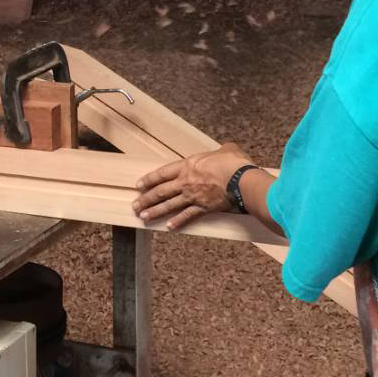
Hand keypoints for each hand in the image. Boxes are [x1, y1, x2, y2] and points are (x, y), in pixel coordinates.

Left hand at [132, 142, 253, 230]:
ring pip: (169, 205)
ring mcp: (193, 196)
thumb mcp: (226, 150)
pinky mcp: (203, 208)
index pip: (163, 173)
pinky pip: (187, 216)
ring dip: (155, 211)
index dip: (149, 179)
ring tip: (143, 217)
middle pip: (161, 191)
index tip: (139, 185)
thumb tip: (226, 151)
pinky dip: (178, 222)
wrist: (242, 181)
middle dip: (146, 199)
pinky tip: (169, 226)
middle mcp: (186, 182)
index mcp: (188, 166)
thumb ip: (221, 151)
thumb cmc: (234, 163)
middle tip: (135, 205)